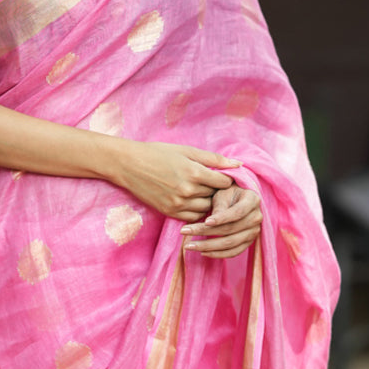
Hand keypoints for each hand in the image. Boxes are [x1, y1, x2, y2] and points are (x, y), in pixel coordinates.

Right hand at [116, 141, 240, 221]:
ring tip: (203, 191)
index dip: (227, 178)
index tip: (224, 175)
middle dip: (218, 190)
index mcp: (194, 172)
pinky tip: (193, 200)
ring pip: (206, 209)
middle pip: (216, 196)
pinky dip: (197, 210)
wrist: (129, 165)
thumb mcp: (187, 151)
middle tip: (214, 183)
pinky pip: (193, 217)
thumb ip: (214, 159)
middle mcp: (188, 191)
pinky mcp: (169, 213)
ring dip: (208, 201)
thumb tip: (239, 165)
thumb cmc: (158, 153)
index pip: (224, 181)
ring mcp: (178, 204)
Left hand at [183, 184, 261, 258]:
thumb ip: (219, 206)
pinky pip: (233, 253)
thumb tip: (209, 223)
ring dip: (207, 246)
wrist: (237, 198)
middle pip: (230, 230)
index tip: (205, 221)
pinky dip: (217, 254)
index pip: (237, 213)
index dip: (222, 218)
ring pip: (230, 243)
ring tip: (188, 245)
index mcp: (252, 200)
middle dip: (205, 232)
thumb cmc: (228, 192)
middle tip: (184, 231)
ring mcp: (253, 232)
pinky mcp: (247, 243)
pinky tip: (202, 252)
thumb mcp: (223, 192)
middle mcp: (256, 217)